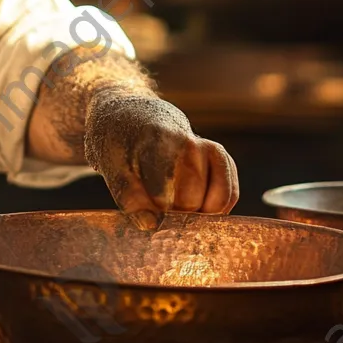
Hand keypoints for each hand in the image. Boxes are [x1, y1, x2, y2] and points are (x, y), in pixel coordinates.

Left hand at [85, 93, 238, 220]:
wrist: (139, 118)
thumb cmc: (123, 146)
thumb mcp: (112, 168)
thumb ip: (128, 197)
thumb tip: (150, 225)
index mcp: (157, 143)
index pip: (164, 195)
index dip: (155, 212)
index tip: (147, 210)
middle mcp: (189, 144)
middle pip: (191, 203)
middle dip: (175, 212)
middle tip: (159, 203)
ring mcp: (210, 149)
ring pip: (216, 203)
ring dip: (197, 212)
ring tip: (175, 202)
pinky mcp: (223, 158)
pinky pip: (230, 196)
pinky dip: (215, 208)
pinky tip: (194, 204)